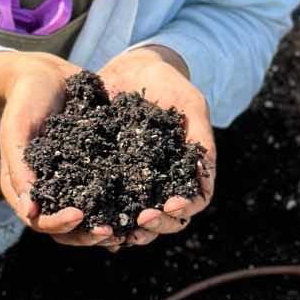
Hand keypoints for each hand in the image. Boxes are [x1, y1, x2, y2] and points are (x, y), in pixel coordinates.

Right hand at [0, 50, 118, 248]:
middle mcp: (49, 193)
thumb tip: (29, 211)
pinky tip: (143, 204)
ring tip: (130, 225)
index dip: (59, 224)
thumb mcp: (17, 130)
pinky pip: (107, 194)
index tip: (80, 215)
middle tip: (112, 231)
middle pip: (68, 230)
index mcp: (24, 189)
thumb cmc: (25, 100)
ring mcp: (72, 184)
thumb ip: (19, 168)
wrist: (47, 75)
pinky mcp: (94, 171)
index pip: (40, 221)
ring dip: (108, 226)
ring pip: (91, 218)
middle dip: (88, 234)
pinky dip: (122, 203)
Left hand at [96, 43, 215, 248]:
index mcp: (188, 169)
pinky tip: (94, 224)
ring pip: (140, 221)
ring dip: (132, 232)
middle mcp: (164, 181)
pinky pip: (109, 206)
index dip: (186, 208)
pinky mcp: (110, 176)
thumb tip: (205, 178)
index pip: (196, 200)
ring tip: (118, 231)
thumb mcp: (190, 104)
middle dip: (158, 225)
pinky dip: (105, 220)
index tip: (171, 204)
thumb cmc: (169, 84)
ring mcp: (137, 182)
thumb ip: (200, 138)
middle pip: (169, 220)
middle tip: (142, 219)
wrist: (133, 67)